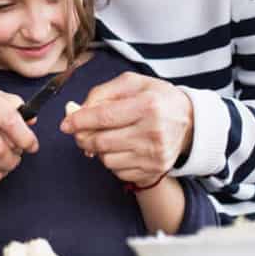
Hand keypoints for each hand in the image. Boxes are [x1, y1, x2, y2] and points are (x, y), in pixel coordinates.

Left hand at [59, 72, 192, 187]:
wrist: (189, 121)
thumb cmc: (156, 98)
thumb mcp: (132, 84)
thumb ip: (102, 92)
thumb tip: (75, 110)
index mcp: (148, 105)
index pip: (104, 117)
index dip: (79, 121)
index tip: (65, 124)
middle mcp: (153, 132)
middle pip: (101, 142)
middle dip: (83, 137)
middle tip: (80, 131)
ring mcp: (155, 155)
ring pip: (106, 159)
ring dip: (98, 150)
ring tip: (108, 137)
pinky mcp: (154, 171)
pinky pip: (118, 172)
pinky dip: (113, 161)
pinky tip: (121, 149)